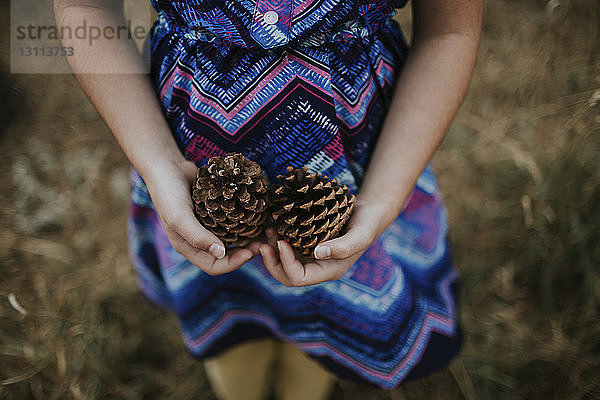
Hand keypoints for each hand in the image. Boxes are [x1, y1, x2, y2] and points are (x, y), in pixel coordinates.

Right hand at [143, 158, 261, 274]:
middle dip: (245, 252)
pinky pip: (233, 221)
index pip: (214, 266)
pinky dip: (245, 221)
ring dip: (248, 238)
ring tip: (263, 231)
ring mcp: (208, 225)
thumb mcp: (179, 217)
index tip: (250, 252)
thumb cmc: (168, 193)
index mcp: (188, 247)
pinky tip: (256, 215)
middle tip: (263, 242)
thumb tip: (221, 253)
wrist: (167, 166)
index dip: (233, 263)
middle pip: (227, 255)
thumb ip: (198, 236)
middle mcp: (199, 239)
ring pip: (232, 238)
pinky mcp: (216, 211)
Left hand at [258, 199, 389, 285]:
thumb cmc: (367, 224)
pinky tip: (273, 226)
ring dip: (271, 250)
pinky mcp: (306, 244)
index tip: (281, 242)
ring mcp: (310, 256)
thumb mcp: (360, 235)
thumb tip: (317, 253)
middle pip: (287, 276)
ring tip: (267, 231)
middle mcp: (317, 267)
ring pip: (283, 262)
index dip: (287, 263)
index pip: (300, 277)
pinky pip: (287, 248)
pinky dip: (276, 240)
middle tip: (262, 244)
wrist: (368, 213)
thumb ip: (343, 247)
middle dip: (272, 262)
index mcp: (329, 270)